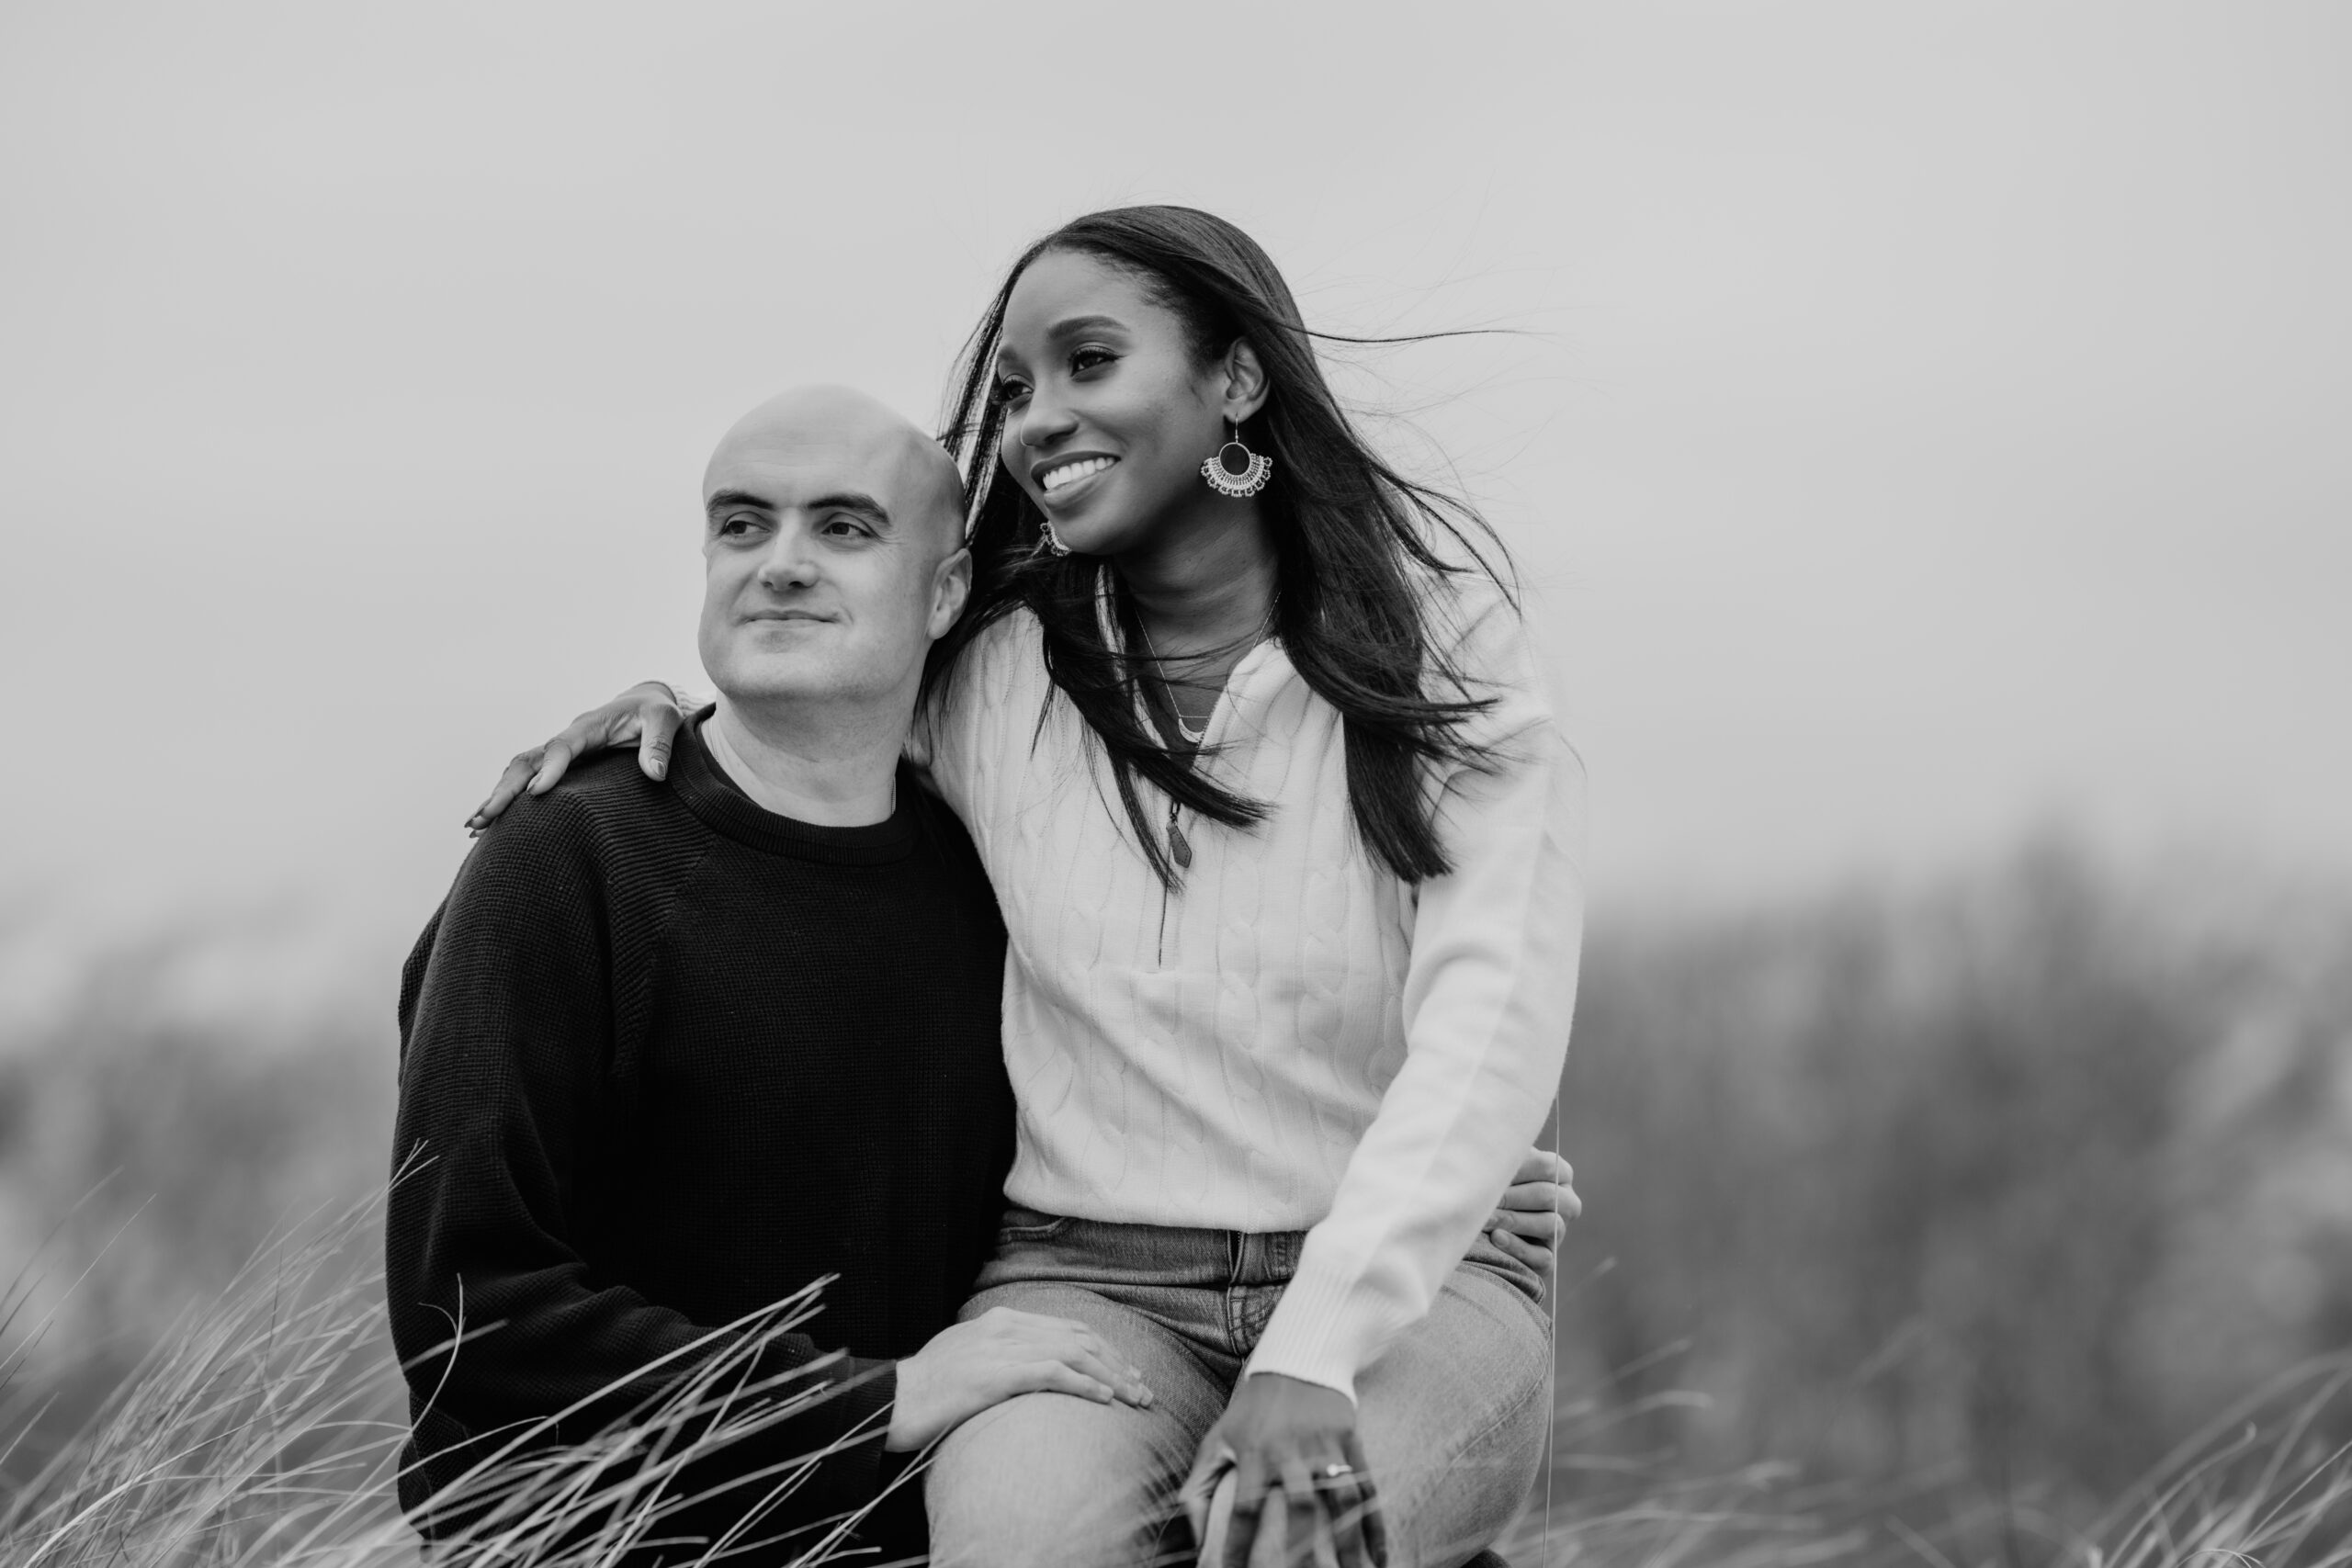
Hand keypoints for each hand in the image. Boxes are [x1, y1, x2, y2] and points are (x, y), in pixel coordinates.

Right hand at [465, 681, 686, 831]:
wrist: (644, 706)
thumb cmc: (655, 713)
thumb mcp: (665, 720)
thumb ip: (659, 744)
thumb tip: (654, 773)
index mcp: (588, 727)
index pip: (562, 747)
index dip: (549, 769)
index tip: (535, 793)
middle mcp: (566, 740)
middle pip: (527, 762)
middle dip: (506, 789)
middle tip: (486, 817)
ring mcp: (559, 753)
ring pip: (519, 772)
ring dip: (497, 797)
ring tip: (475, 826)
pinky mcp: (559, 767)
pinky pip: (526, 781)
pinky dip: (506, 800)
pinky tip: (489, 823)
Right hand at [885, 1306, 1154, 1452]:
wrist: (888, 1400)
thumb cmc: (923, 1390)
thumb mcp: (964, 1359)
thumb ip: (998, 1357)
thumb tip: (1028, 1373)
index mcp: (1000, 1320)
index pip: (1067, 1327)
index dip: (1103, 1348)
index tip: (1126, 1371)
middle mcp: (1005, 1327)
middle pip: (1079, 1337)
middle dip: (1117, 1362)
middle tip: (1143, 1388)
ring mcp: (1001, 1348)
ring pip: (1074, 1353)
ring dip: (1111, 1376)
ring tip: (1135, 1397)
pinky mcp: (996, 1374)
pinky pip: (1054, 1374)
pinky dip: (1085, 1384)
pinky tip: (1105, 1399)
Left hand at [1182, 1372, 1383, 1567]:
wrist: (1296, 1361)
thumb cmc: (1249, 1412)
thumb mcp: (1216, 1441)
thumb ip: (1197, 1489)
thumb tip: (1193, 1541)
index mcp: (1255, 1452)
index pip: (1245, 1509)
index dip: (1239, 1546)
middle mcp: (1292, 1450)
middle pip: (1302, 1507)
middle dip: (1303, 1552)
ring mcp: (1327, 1446)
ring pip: (1343, 1500)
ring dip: (1351, 1544)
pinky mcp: (1352, 1442)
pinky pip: (1368, 1489)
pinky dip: (1377, 1526)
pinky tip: (1381, 1558)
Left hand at [1484, 1147, 1578, 1275]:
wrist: (1476, 1221)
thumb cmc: (1488, 1181)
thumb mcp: (1498, 1164)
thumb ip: (1502, 1154)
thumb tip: (1492, 1139)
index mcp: (1560, 1172)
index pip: (1547, 1167)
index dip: (1518, 1169)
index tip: (1489, 1170)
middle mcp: (1566, 1202)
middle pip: (1548, 1196)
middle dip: (1513, 1197)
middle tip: (1484, 1198)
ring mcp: (1559, 1232)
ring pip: (1550, 1225)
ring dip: (1515, 1221)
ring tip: (1487, 1218)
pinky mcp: (1547, 1259)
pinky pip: (1543, 1257)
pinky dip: (1518, 1247)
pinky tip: (1497, 1237)